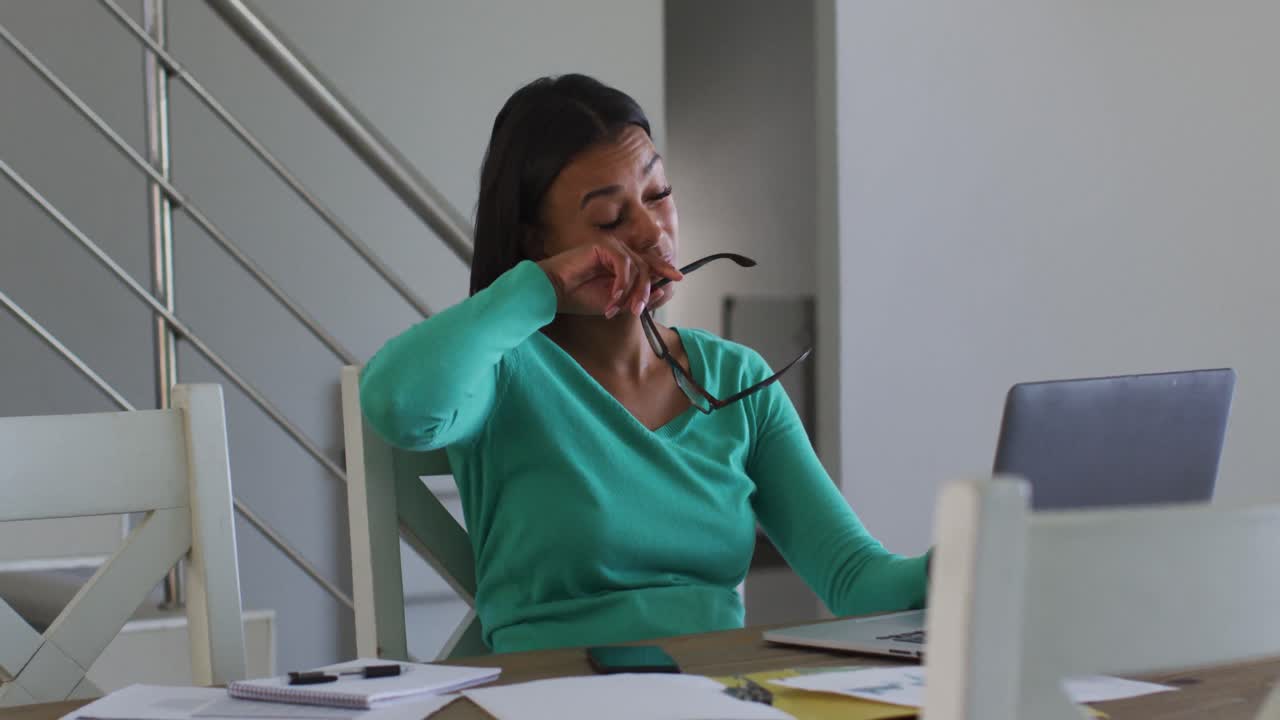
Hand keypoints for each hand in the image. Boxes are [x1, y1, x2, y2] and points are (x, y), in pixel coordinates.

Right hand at [537, 238, 682, 317]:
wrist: (553, 292)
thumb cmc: (578, 298)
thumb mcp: (614, 302)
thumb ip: (635, 296)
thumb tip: (661, 290)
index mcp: (621, 264)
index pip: (648, 263)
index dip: (664, 268)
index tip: (677, 278)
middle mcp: (618, 253)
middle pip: (647, 266)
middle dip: (646, 290)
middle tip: (638, 310)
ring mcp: (611, 247)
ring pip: (638, 267)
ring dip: (631, 291)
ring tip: (619, 308)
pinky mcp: (603, 246)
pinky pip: (624, 265)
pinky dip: (621, 284)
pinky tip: (612, 298)